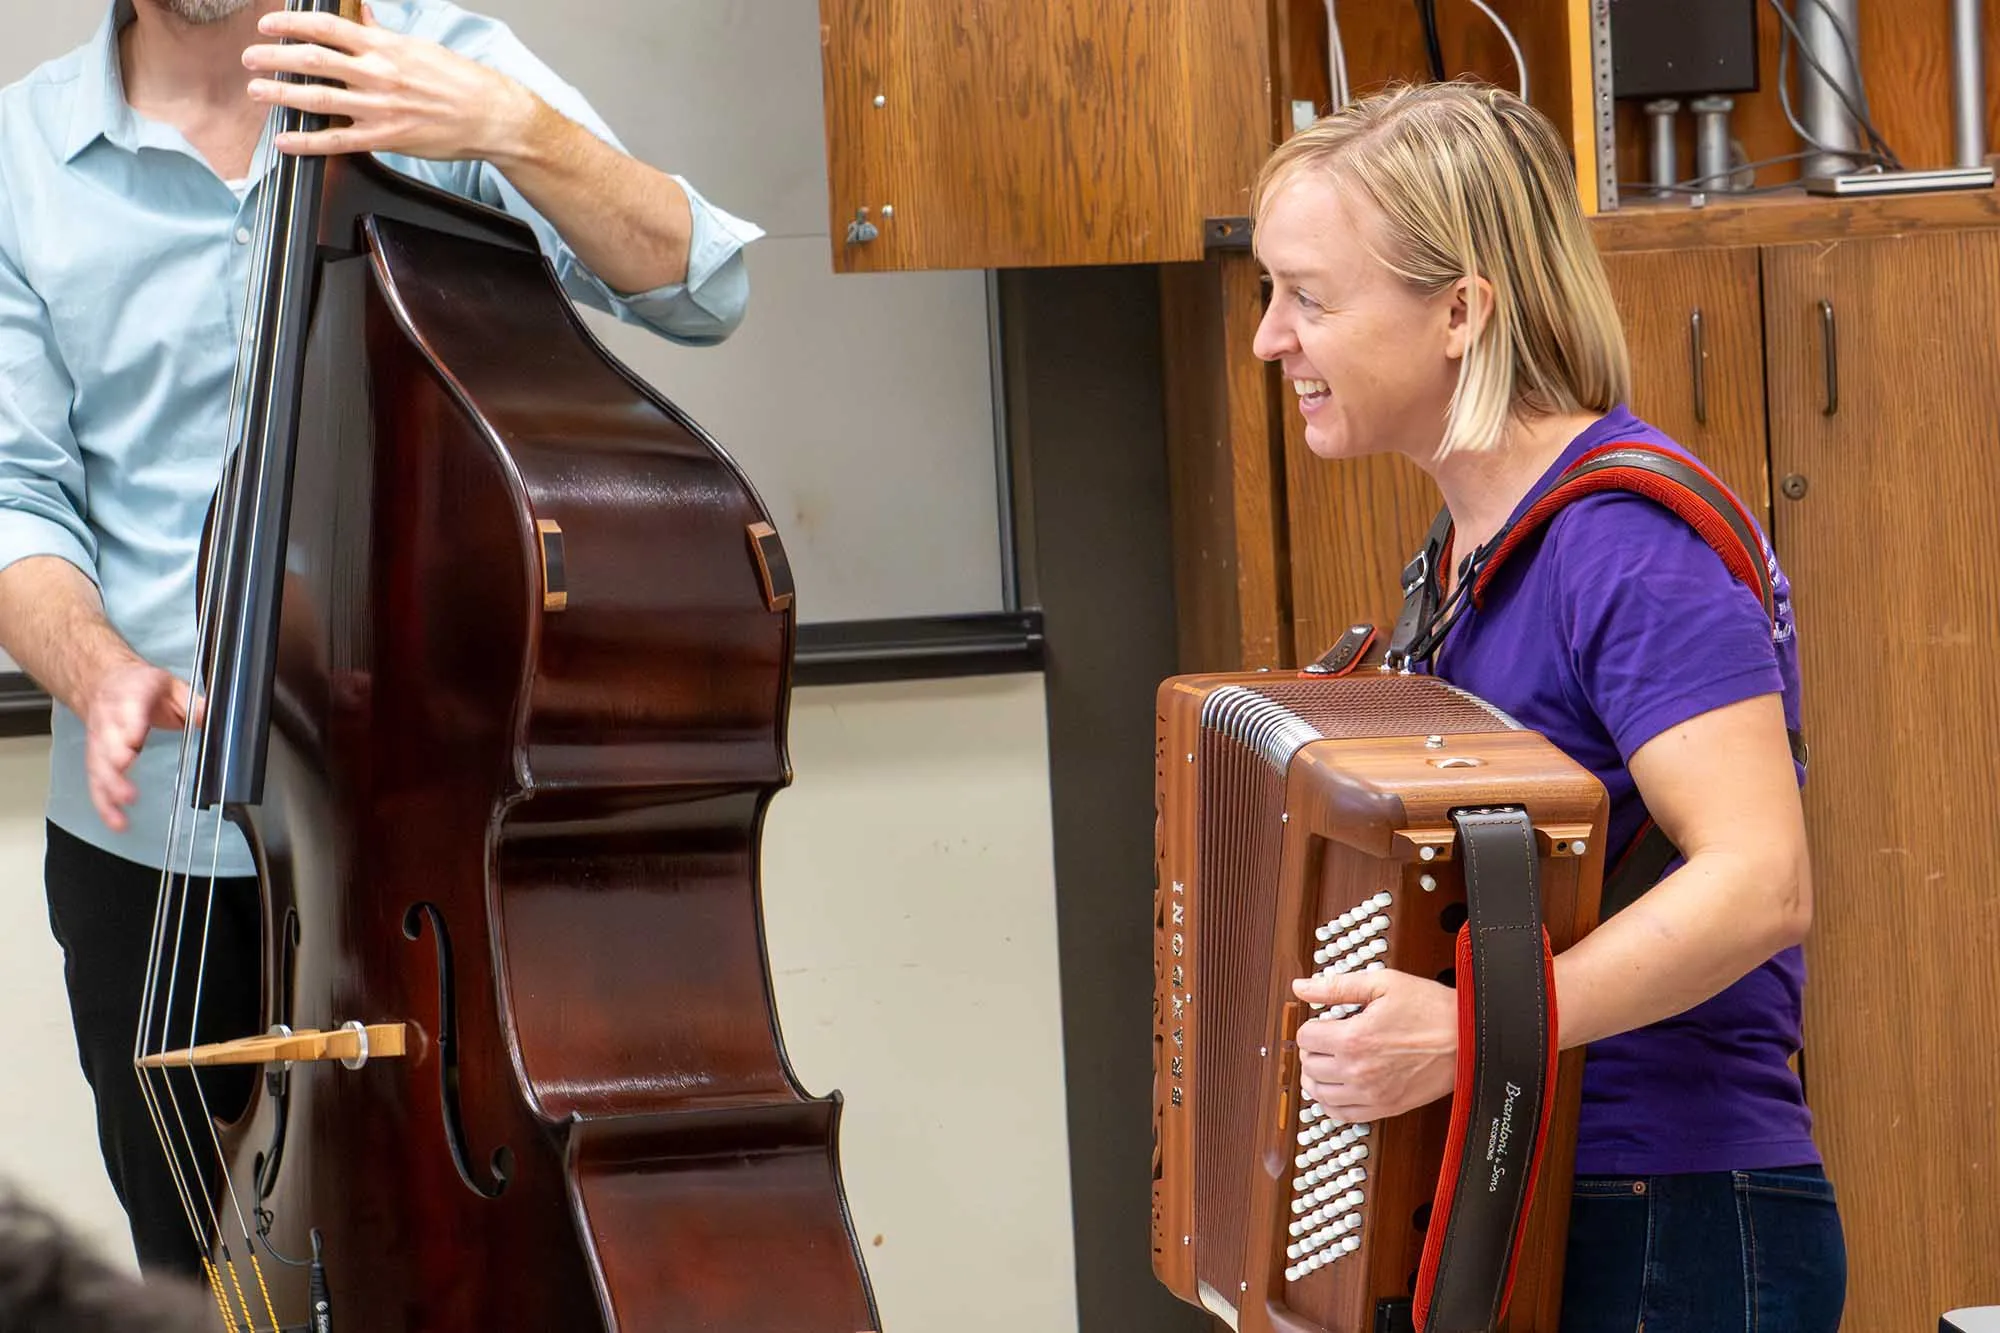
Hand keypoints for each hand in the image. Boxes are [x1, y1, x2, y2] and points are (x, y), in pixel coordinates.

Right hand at [84, 659, 203, 833]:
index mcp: (130, 695)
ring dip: (109, 788)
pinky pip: (97, 782)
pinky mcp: (96, 759)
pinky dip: (104, 804)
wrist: (105, 683)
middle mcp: (110, 719)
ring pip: (99, 766)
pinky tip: (116, 821)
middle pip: (108, 741)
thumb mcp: (171, 686)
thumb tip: (213, 718)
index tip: (133, 741)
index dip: (129, 726)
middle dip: (114, 759)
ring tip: (122, 809)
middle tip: (124, 775)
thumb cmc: (139, 686)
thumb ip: (194, 703)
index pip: (128, 710)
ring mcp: (100, 740)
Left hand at [243, 4, 542, 163]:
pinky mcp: (385, 138)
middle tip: (251, 58)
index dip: (291, 24)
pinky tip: (284, 140)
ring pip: (317, 98)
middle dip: (274, 57)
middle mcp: (377, 74)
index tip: (268, 25)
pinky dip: (306, 141)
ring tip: (257, 91)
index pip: (327, 28)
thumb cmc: (460, 81)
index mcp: (384, 48)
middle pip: (312, 60)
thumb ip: (380, 32)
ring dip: (281, 93)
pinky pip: (337, 141)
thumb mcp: (419, 47)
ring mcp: (379, 108)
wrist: (490, 116)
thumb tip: (358, 11)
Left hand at [1292, 969, 1458, 1122]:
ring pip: (1319, 1093)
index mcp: (1354, 1039)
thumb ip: (1336, 987)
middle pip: (1309, 1065)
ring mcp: (1371, 1094)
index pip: (1305, 1038)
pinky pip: (1343, 1115)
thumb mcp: (1383, 984)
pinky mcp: (1385, 1108)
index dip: (1311, 1025)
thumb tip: (1301, 987)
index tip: (1322, 1021)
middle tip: (1325, 1039)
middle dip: (1312, 1049)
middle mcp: (1358, 1071)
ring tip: (1326, 1062)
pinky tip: (1335, 1088)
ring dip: (1316, 1076)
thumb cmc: (1431, 1010)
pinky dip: (1330, 1103)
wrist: (1468, 1040)